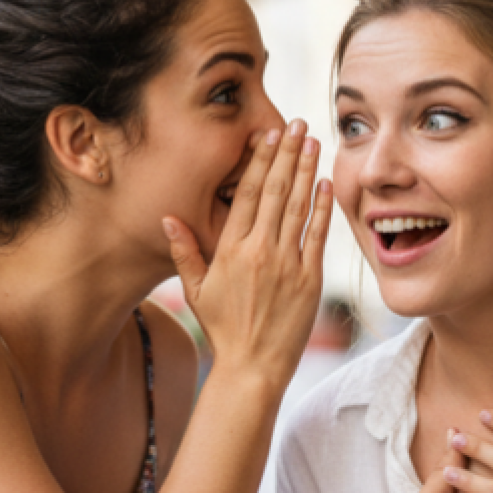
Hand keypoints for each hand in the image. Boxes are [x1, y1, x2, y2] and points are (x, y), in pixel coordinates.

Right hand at [161, 120, 331, 387]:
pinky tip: (325, 184)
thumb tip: (167, 217)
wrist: (253, 368)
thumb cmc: (223, 330)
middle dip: (286, 154)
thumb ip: (184, 251)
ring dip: (307, 171)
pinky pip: (317, 236)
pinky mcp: (310, 280)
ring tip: (313, 142)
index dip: (259, 162)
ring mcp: (287, 264)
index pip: (246, 195)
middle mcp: (259, 251)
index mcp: (230, 250)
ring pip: (298, 207)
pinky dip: (322, 208)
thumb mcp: (195, 290)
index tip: (266, 136)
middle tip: (296, 124)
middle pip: (275, 192)